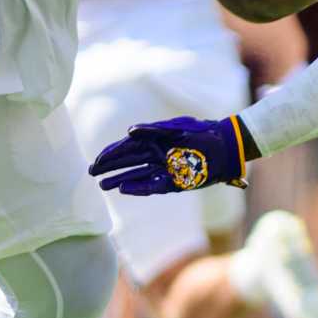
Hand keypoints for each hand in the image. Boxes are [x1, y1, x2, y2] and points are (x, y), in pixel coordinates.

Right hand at [88, 114, 248, 195]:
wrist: (226, 145)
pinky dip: (138, 187)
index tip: (97, 160)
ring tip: (103, 185)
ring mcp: (165, 169)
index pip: (126, 147)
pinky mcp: (175, 182)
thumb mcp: (177, 127)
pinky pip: (152, 186)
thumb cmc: (202, 133)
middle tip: (92, 173)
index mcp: (154, 140)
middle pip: (128, 162)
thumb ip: (153, 130)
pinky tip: (124, 189)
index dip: (110, 154)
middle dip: (110, 167)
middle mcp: (157, 155)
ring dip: (120, 179)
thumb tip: (130, 132)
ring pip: (137, 175)